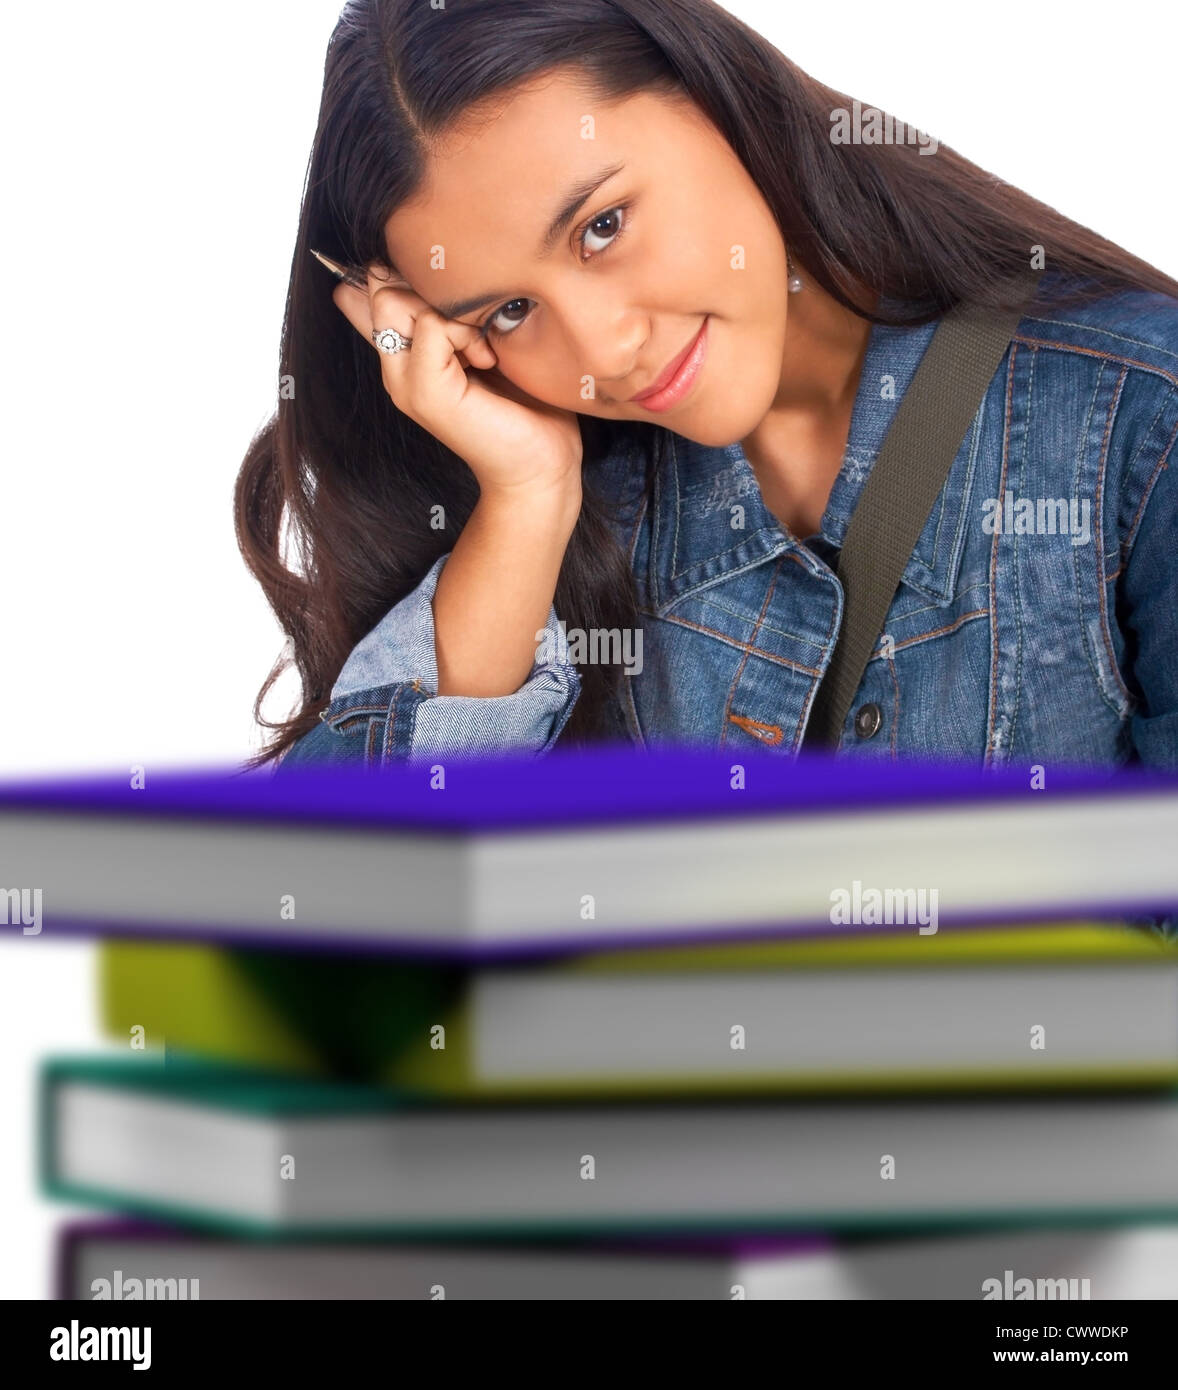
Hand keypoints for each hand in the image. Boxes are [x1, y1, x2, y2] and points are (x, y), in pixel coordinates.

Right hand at [332, 268, 583, 502]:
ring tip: (481, 350)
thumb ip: (454, 312)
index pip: (374, 289)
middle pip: (381, 285)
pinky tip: (486, 361)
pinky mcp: (426, 392)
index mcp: (405, 353)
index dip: (415, 276)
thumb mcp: (483, 341)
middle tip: (472, 328)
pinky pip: (430, 325)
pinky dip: (464, 333)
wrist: (540, 464)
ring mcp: (405, 382)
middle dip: (430, 289)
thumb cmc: (523, 406)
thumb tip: (427, 275)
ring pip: (396, 300)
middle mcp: (396, 367)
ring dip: (449, 312)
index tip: (463, 310)